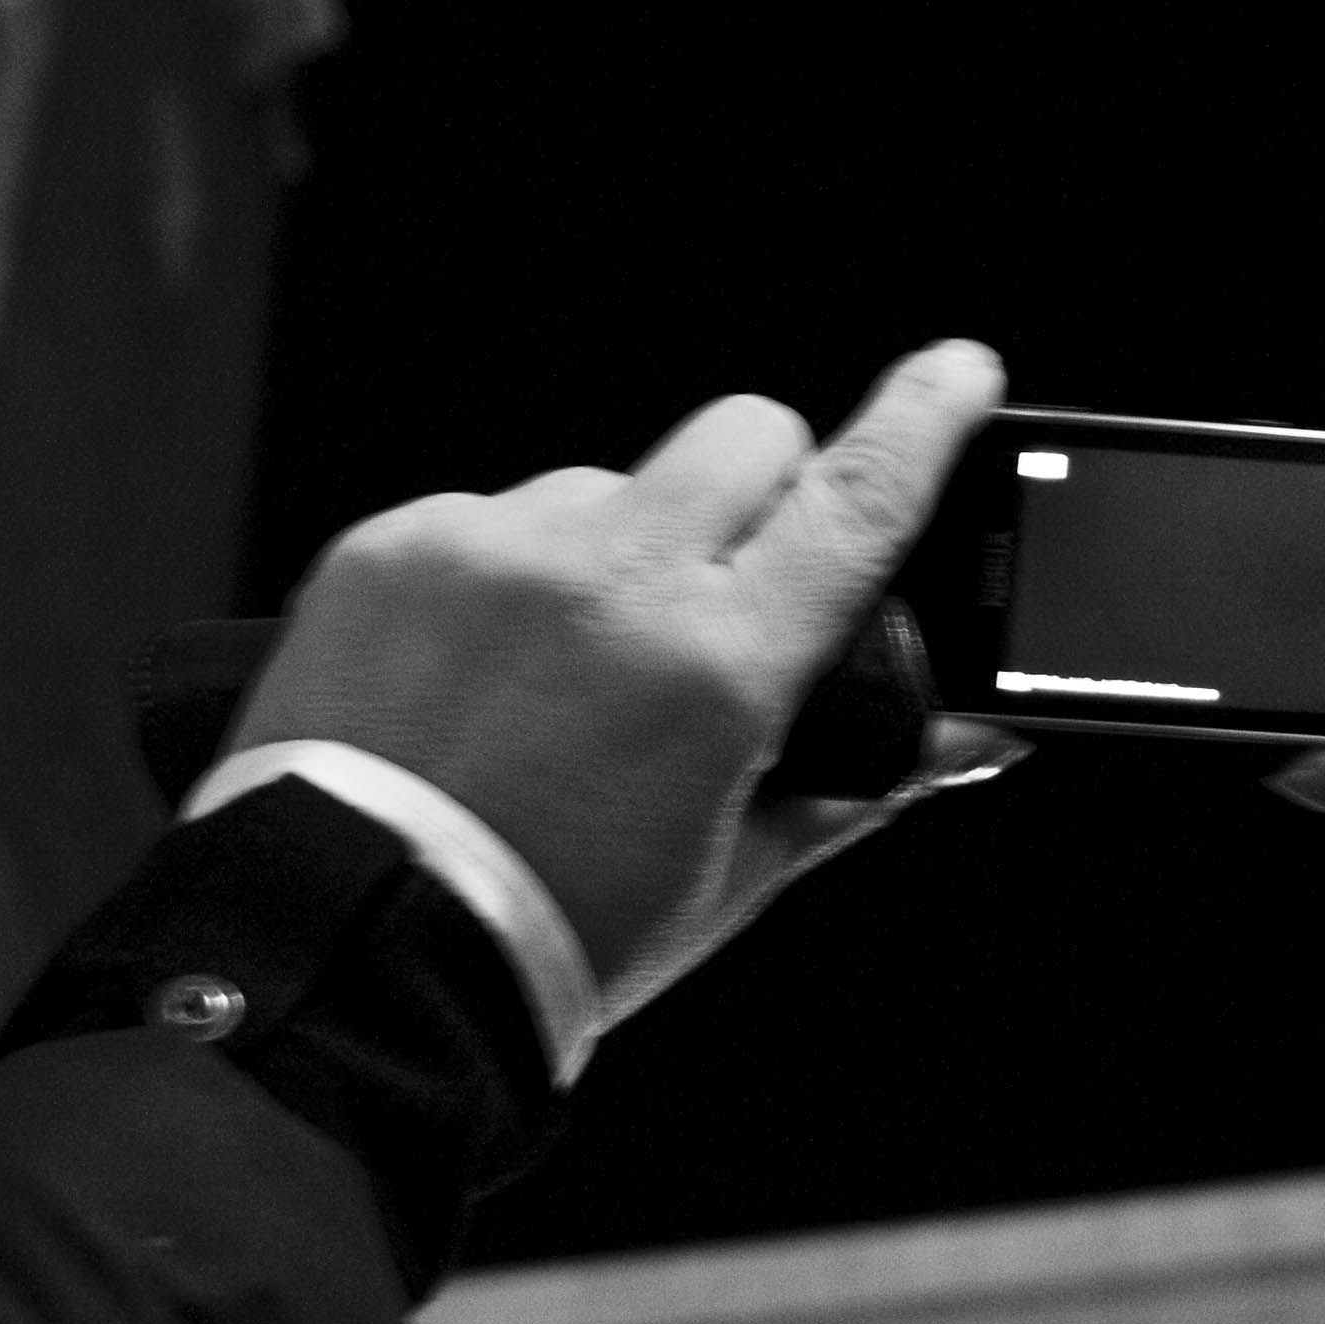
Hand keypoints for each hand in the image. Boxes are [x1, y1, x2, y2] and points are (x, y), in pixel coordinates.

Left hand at [231, 340, 1006, 1026]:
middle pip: (742, 435)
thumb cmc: (547, 934)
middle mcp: (606, 580)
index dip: (922, 419)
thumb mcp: (728, 877)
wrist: (353, 955)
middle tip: (727, 584)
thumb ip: (863, 787)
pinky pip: (485, 519)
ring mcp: (490, 550)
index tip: (958, 368)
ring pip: (603, 485)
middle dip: (761, 487)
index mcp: (713, 666)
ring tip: (558, 680)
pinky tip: (474, 677)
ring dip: (611, 553)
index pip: (856, 499)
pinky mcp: (391, 546)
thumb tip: (971, 744)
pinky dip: (499, 580)